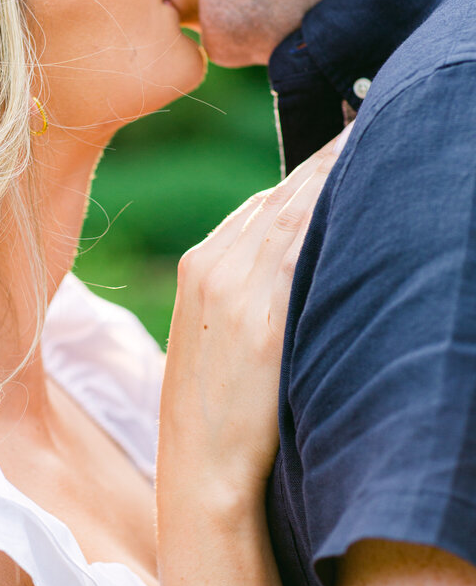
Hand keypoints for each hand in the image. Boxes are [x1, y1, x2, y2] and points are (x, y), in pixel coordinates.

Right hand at [159, 130, 350, 515]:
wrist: (200, 471)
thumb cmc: (219, 415)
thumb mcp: (219, 339)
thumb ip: (250, 288)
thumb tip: (304, 257)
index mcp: (201, 265)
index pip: (265, 199)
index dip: (313, 167)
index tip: (354, 137)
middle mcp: (212, 262)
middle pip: (283, 191)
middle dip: (333, 154)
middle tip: (381, 113)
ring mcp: (230, 284)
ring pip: (295, 205)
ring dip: (340, 166)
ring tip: (384, 130)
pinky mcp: (255, 313)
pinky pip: (300, 240)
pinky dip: (331, 203)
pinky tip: (366, 179)